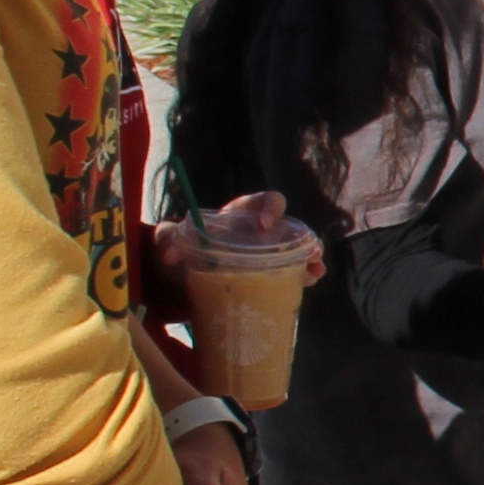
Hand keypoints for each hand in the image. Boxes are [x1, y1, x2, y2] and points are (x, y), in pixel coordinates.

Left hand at [147, 191, 320, 370]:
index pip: (264, 201)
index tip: (265, 225)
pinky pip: (292, 272)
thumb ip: (167, 240)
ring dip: (310, 258)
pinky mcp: (269, 275)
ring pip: (296, 251)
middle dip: (302, 237)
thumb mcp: (170, 240)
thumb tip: (171, 255)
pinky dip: (304, 276)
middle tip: (309, 251)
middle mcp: (260, 233)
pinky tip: (309, 283)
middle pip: (290, 227)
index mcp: (241, 215)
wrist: (182, 276)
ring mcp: (268, 254)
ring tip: (316, 271)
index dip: (270, 208)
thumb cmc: (181, 248)